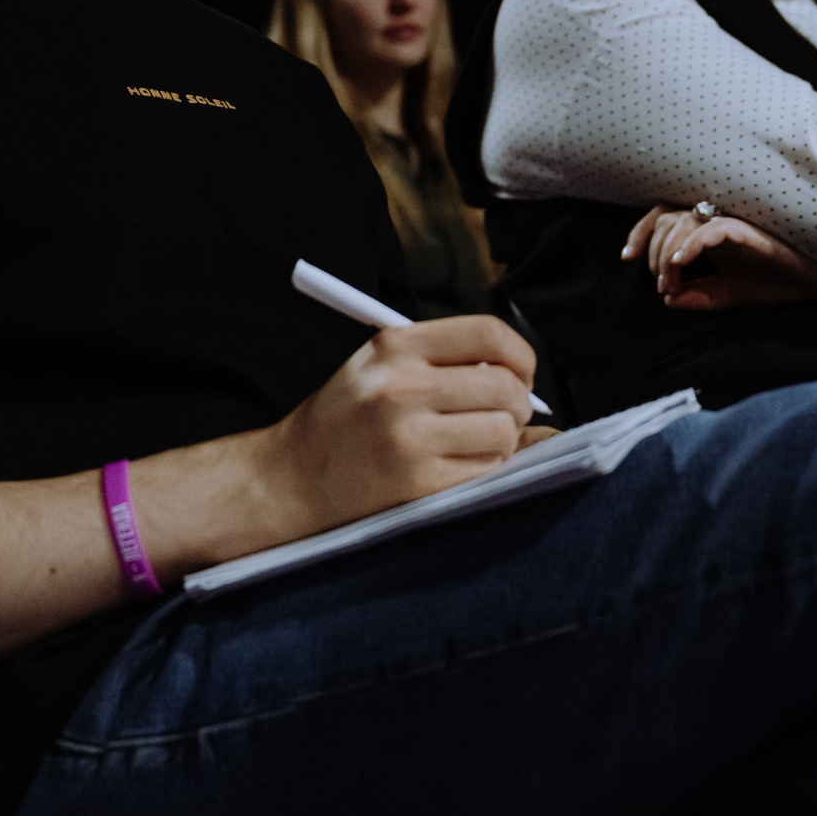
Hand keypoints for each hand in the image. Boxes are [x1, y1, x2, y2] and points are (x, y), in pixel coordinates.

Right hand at [252, 315, 536, 535]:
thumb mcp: (379, 366)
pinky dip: (486, 468)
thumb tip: (523, 376)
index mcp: (395, 347)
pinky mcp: (416, 482)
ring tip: (478, 441)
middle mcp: (402, 387)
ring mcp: (409, 437)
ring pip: (503, 431)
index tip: (522, 372)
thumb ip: (442, 360)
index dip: (520, 353)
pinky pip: (486, 470)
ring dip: (504, 439)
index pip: (487, 333)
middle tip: (507, 413)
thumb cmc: (345, 419)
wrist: (293, 477)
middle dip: (519, 403)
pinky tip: (460, 464)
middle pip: (504, 386)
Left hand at [621, 206, 816, 310]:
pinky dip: (693, 243)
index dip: (640, 233)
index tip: (627, 258)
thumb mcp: (728, 297)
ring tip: (672, 280)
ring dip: (669, 252)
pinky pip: (714, 227)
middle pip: (667, 219)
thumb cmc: (775, 282)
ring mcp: (732, 221)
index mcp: (706, 230)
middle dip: (655, 254)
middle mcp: (715, 219)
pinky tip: (683, 262)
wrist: (816, 285)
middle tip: (665, 284)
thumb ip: (699, 297)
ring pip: (684, 221)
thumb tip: (668, 300)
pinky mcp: (750, 230)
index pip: (662, 217)